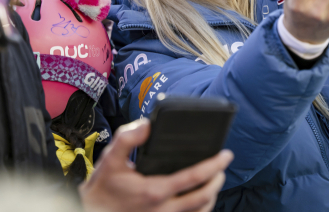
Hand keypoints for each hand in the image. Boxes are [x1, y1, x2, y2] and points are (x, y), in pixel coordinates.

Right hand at [79, 119, 232, 211]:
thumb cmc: (103, 186)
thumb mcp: (110, 157)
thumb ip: (127, 138)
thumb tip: (147, 125)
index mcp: (154, 191)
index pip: (193, 178)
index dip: (213, 165)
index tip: (225, 155)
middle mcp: (163, 210)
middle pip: (203, 198)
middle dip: (217, 181)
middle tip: (222, 167)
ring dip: (211, 197)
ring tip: (213, 181)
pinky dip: (200, 209)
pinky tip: (199, 198)